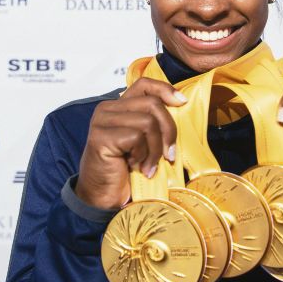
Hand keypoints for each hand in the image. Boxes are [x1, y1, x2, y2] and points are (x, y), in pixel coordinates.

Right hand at [75, 78, 186, 208]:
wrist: (103, 196)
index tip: (182, 102)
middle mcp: (108, 109)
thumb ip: (155, 123)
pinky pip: (136, 138)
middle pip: (152, 104)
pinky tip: (136, 167)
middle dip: (168, 131)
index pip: (145, 85)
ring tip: (148, 165)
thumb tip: (181, 106)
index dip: (166, 90)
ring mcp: (102, 121)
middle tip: (169, 155)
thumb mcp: (146, 142)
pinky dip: (142, 155)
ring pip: (147, 122)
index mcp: (120, 106)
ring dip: (154, 149)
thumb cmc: (126, 170)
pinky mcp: (100, 137)